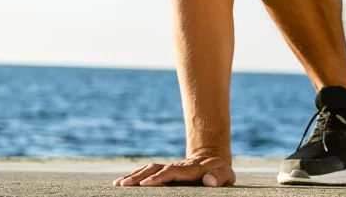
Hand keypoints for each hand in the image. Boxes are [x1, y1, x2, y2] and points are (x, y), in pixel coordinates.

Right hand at [114, 155, 234, 186]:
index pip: (172, 172)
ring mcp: (170, 167)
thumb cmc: (221, 172)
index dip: (159, 178)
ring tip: (118, 184)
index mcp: (191, 169)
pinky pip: (148, 171)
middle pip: (155, 169)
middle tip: (124, 184)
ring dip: (134, 175)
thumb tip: (208, 181)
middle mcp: (177, 166)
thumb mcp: (227, 175)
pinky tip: (122, 181)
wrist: (214, 160)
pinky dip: (135, 174)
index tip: (145, 184)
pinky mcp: (165, 171)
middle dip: (139, 176)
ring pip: (149, 169)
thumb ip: (220, 177)